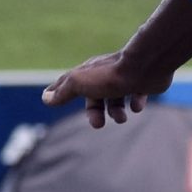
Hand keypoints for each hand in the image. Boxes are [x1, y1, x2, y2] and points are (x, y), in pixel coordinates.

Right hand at [43, 51, 172, 127]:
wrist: (145, 66)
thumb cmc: (110, 76)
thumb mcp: (80, 84)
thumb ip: (64, 91)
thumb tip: (46, 98)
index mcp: (88, 72)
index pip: (69, 82)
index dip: (59, 91)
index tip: (50, 98)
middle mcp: (105, 73)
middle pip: (94, 96)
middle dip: (95, 112)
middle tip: (98, 125)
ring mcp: (125, 77)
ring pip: (116, 98)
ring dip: (117, 111)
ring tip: (122, 118)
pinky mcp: (143, 81)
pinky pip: (138, 95)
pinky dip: (136, 103)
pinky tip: (137, 105)